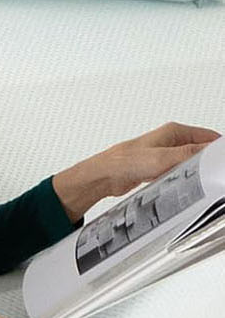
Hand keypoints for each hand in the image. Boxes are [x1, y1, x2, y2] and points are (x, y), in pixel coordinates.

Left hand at [53, 122, 219, 221]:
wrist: (104, 176)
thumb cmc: (125, 162)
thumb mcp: (164, 158)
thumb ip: (190, 154)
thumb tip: (211, 150)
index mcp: (174, 131)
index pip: (209, 137)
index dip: (219, 149)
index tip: (222, 163)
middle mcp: (171, 141)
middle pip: (202, 150)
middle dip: (209, 162)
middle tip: (214, 175)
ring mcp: (166, 154)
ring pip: (191, 162)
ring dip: (197, 171)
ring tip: (202, 181)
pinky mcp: (160, 167)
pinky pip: (180, 172)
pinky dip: (185, 177)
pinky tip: (186, 185)